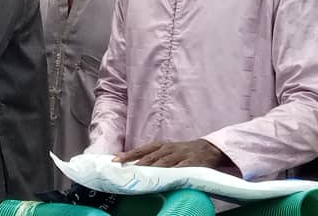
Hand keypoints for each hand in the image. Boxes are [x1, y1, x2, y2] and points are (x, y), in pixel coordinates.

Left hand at [113, 139, 227, 167]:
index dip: (128, 154)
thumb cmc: (181, 152)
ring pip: (164, 162)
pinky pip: (182, 168)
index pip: (142, 150)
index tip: (115, 160)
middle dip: (137, 163)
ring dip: (152, 168)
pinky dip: (174, 172)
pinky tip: (167, 177)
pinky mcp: (193, 162)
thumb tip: (130, 164)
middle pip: (150, 156)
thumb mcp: (165, 151)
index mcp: (161, 146)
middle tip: (125, 170)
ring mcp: (181, 155)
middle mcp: (169, 149)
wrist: (208, 149)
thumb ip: (150, 157)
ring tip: (142, 175)